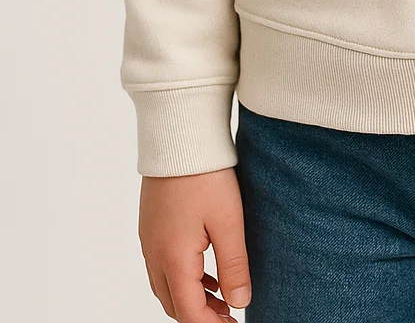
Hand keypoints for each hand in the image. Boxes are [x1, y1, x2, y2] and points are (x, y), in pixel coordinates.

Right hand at [138, 167, 251, 320]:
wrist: (179, 136)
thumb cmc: (205, 175)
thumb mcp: (228, 221)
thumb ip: (234, 266)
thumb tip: (240, 303)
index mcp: (172, 258)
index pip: (188, 312)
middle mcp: (154, 254)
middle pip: (173, 303)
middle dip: (200, 316)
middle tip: (229, 316)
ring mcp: (149, 240)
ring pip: (165, 286)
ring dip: (191, 297)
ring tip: (221, 298)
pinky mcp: (151, 226)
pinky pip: (162, 265)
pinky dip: (182, 278)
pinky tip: (205, 271)